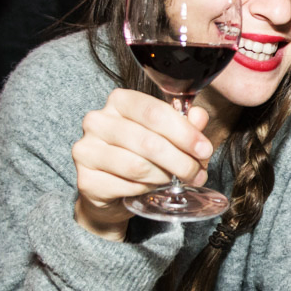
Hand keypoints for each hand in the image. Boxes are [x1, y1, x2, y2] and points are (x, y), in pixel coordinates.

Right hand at [71, 88, 214, 238]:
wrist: (108, 189)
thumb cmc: (138, 154)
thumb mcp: (164, 135)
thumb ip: (183, 124)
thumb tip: (199, 117)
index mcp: (119, 101)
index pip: (155, 112)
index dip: (185, 133)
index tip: (204, 149)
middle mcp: (97, 121)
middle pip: (149, 142)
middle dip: (181, 161)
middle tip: (198, 173)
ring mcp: (87, 150)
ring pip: (138, 166)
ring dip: (165, 177)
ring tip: (176, 181)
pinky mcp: (86, 180)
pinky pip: (127, 186)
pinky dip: (147, 189)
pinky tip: (153, 188)